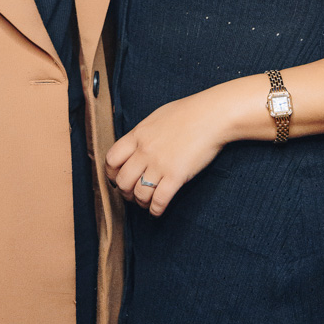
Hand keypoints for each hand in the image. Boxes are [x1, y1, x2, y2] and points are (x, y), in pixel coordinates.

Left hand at [106, 91, 230, 216]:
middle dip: (125, 192)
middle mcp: (144, 151)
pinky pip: (159, 201)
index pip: (111, 159)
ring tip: (146, 203)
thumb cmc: (188, 113)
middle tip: (131, 194)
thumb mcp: (156, 118)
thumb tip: (135, 145)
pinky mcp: (176, 176)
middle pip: (123, 181)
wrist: (212, 115)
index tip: (117, 179)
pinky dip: (155, 210)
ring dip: (140, 202)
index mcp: (138, 135)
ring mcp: (159, 164)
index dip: (111, 173)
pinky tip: (157, 210)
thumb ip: (143, 133)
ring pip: (139, 194)